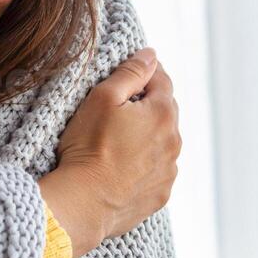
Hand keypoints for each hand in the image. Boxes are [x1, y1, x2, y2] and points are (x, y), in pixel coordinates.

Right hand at [38, 47, 179, 257]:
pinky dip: (145, 165)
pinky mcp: (160, 194)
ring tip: (118, 141)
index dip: (145, 73)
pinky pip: (156, 171)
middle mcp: (174, 142)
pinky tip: (122, 167)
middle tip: (119, 109)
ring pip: (163, 143)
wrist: (83, 203)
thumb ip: (130, 72)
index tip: (130, 74)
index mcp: (163, 114)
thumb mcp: (103, 98)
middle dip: (147, 105)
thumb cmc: (88, 147)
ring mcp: (169, 171)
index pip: (161, 80)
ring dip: (148, 137)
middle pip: (165, 112)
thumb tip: (150, 54)